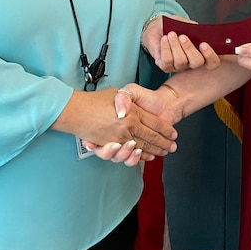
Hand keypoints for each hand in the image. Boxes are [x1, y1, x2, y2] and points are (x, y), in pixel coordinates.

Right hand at [55, 87, 176, 157]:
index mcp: (131, 113)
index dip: (166, 129)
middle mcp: (127, 127)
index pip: (154, 122)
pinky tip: (145, 157)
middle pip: (151, 137)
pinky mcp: (111, 146)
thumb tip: (127, 111)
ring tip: (162, 153)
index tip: (174, 134)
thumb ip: (127, 97)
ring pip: (141, 148)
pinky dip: (137, 157)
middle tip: (172, 148)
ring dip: (154, 151)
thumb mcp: (117, 92)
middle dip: (164, 144)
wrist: (76, 110)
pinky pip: (127, 154)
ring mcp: (119, 138)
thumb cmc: (98, 100)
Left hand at [142, 16, 220, 72]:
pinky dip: (165, 48)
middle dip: (190, 49)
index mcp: (202, 53)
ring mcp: (179, 66)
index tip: (204, 44)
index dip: (211, 56)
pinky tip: (164, 39)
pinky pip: (167, 61)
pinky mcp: (165, 66)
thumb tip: (201, 33)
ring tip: (171, 34)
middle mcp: (192, 63)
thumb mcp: (188, 25)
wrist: (159, 27)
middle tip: (183, 36)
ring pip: (181, 61)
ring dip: (175, 45)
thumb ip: (196, 30)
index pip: (213, 62)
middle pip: (197, 63)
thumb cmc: (175, 27)